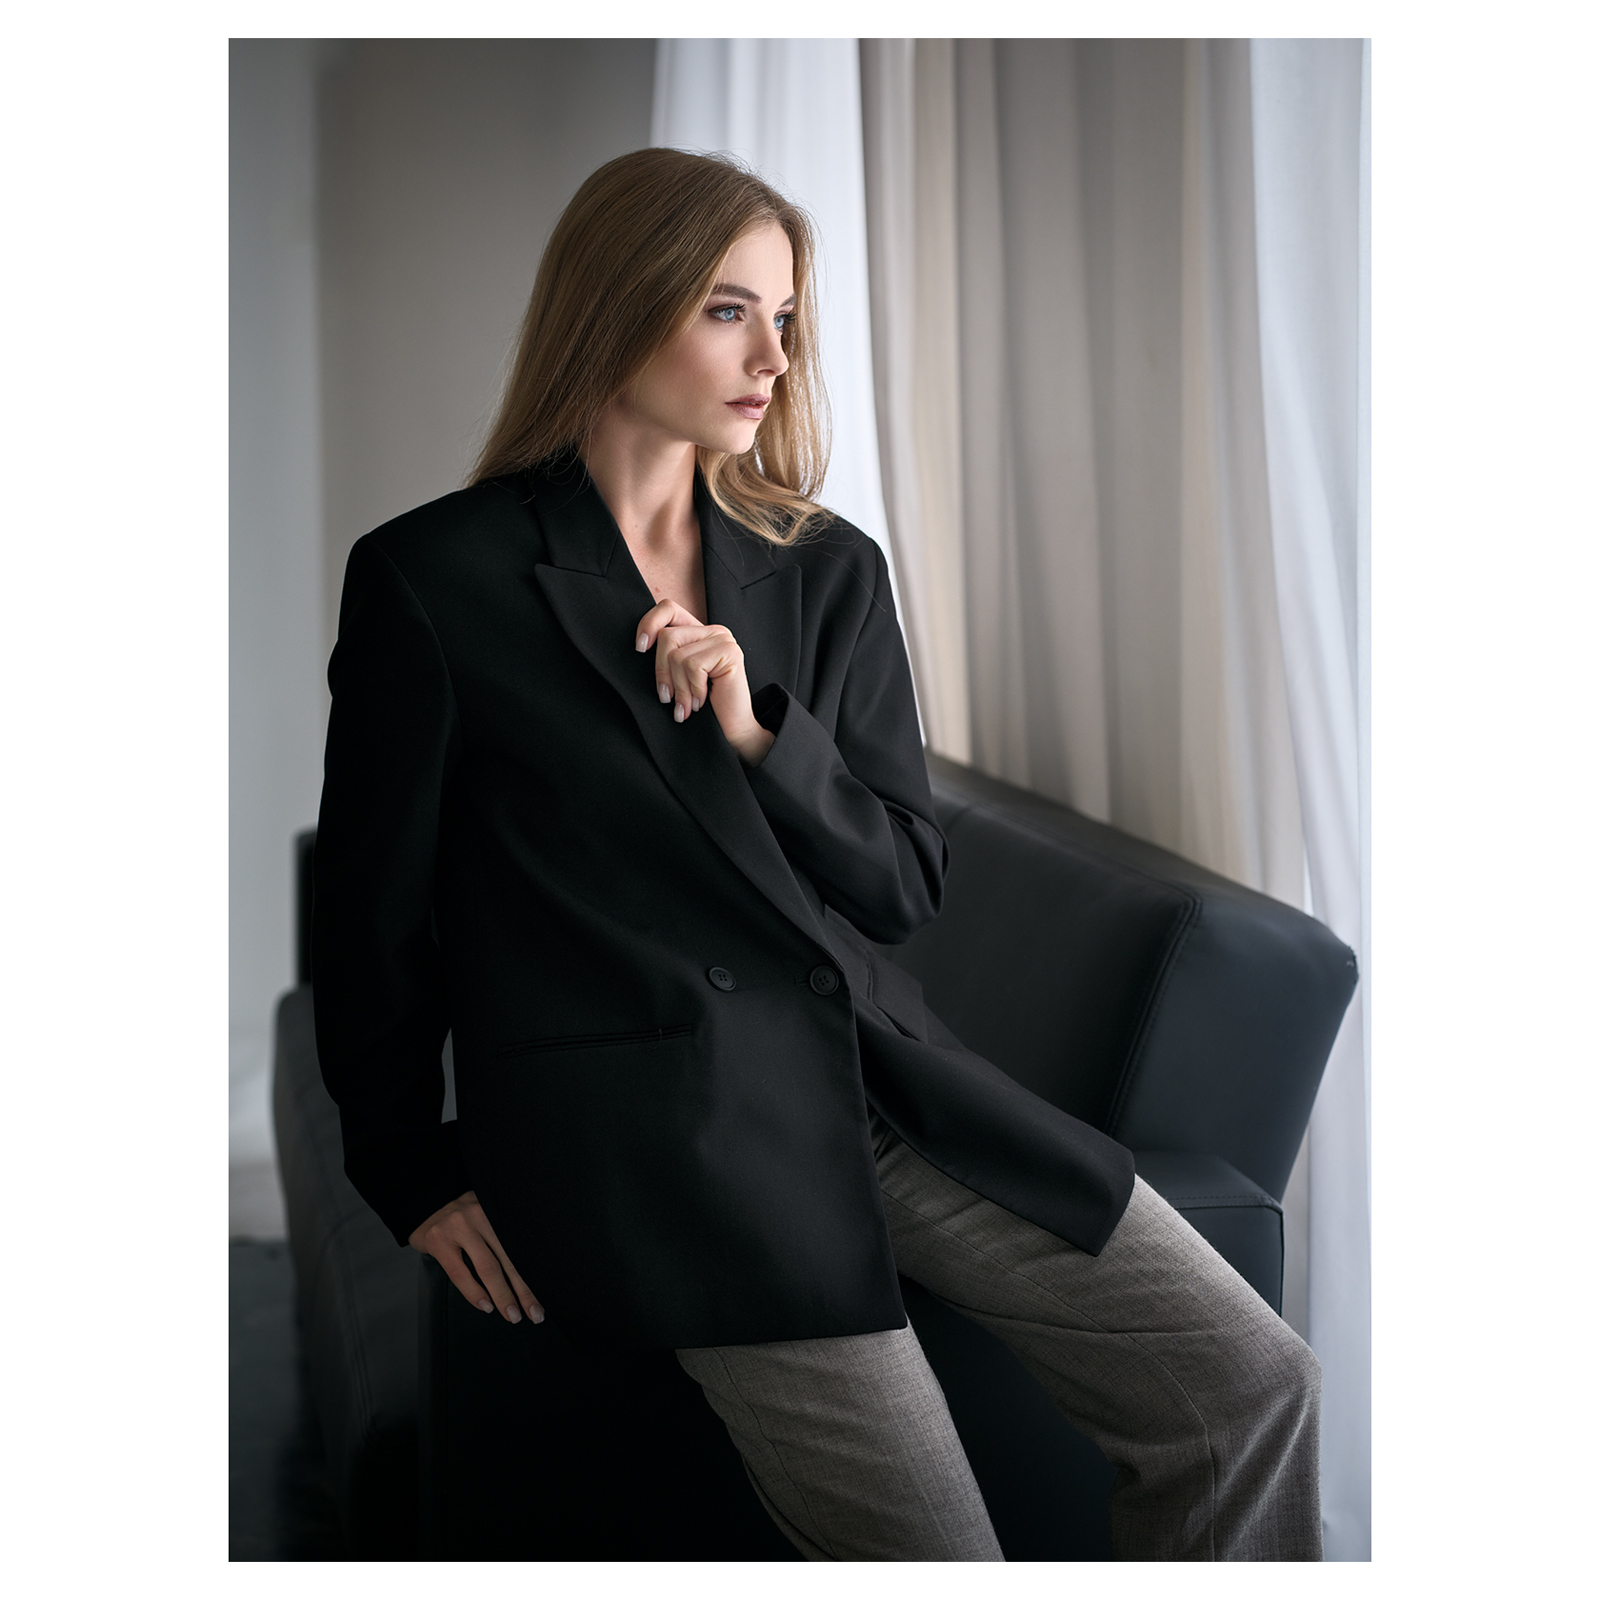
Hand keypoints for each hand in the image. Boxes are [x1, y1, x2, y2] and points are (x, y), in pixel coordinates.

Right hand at [408, 1190, 543, 1324]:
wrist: (425, 1204)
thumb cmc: (464, 1217)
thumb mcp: (487, 1216)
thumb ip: (503, 1236)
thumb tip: (528, 1273)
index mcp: (498, 1209)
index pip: (522, 1246)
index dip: (534, 1273)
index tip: (545, 1295)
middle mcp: (482, 1214)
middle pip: (509, 1257)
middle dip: (524, 1289)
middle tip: (535, 1313)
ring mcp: (460, 1227)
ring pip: (488, 1267)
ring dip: (502, 1295)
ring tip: (512, 1315)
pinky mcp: (440, 1240)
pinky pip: (460, 1273)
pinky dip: (474, 1292)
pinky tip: (486, 1306)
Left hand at [635, 599, 775, 766]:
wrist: (732, 732)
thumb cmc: (702, 709)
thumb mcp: (676, 678)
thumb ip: (666, 657)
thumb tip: (640, 646)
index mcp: (697, 632)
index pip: (668, 609)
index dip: (649, 624)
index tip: (639, 649)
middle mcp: (711, 631)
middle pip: (667, 636)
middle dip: (661, 672)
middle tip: (667, 698)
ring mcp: (722, 640)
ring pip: (678, 655)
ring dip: (678, 688)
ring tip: (685, 706)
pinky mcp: (729, 652)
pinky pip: (693, 666)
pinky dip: (693, 689)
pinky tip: (700, 702)